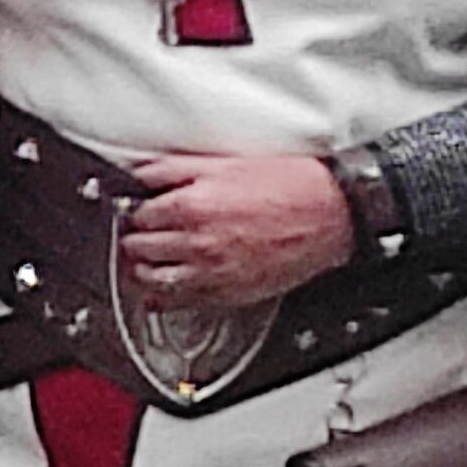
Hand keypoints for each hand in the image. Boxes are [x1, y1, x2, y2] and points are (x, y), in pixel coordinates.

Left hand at [118, 153, 354, 308]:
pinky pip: (180, 304)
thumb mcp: (224, 163)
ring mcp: (212, 272)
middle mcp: (197, 243)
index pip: (138, 214)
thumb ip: (174, 169)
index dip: (135, 210)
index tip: (136, 209)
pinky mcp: (228, 293)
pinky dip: (163, 299)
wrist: (331, 213)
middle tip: (138, 232)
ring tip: (146, 259)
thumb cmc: (289, 186)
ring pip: (152, 280)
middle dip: (135, 238)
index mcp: (192, 206)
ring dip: (143, 269)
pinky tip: (161, 291)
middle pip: (138, 247)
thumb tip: (139, 175)